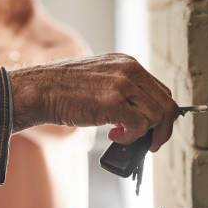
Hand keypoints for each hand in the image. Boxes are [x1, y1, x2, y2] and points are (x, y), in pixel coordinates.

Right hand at [9, 53, 177, 151]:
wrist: (41, 90)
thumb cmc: (65, 90)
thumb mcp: (101, 80)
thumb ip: (123, 92)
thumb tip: (141, 118)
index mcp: (128, 63)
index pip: (162, 91)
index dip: (161, 115)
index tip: (152, 130)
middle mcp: (130, 70)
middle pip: (166, 104)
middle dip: (162, 129)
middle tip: (149, 144)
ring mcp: (123, 85)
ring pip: (157, 116)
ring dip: (143, 134)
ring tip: (121, 136)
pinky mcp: (114, 102)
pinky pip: (140, 126)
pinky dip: (131, 138)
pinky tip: (114, 136)